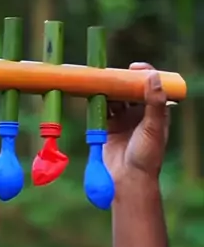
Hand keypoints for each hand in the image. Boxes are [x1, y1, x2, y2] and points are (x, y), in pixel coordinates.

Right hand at [104, 62, 169, 184]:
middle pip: (130, 90)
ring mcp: (123, 120)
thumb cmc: (146, 155)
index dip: (144, 74)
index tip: (133, 67)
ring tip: (100, 81)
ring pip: (114, 98)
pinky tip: (91, 93)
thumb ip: (154, 102)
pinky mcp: (108, 127)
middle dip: (121, 80)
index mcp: (155, 112)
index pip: (151, 87)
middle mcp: (139, 114)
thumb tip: (153, 76)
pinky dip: (96, 101)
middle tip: (112, 72)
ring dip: (108, 90)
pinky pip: (101, 109)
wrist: (128, 179)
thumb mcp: (153, 127)